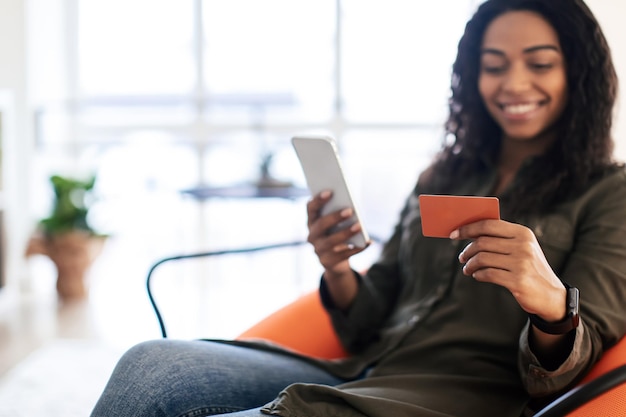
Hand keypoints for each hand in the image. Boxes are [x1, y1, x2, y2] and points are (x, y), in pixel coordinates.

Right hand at [306, 190, 364, 277]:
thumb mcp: (335, 224)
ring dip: (346, 233)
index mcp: (312, 222)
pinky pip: (344, 255)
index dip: (318, 200)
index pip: (311, 208)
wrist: (334, 261)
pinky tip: (368, 242)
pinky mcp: (328, 262)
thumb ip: (338, 214)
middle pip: (321, 225)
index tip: (330, 191)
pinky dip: (357, 248)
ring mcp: (319, 250)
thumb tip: (352, 208)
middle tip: (350, 210)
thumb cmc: (336, 234)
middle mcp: (312, 236)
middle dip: (335, 217)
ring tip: (359, 226)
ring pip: (331, 241)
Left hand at [452, 219, 566, 321]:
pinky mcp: (518, 281)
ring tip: (467, 269)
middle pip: (483, 242)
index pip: (489, 225)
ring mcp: (521, 263)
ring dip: (470, 264)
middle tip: (461, 257)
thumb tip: (470, 233)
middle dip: (467, 250)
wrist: (552, 296)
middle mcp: (523, 246)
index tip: (454, 234)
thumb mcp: (522, 248)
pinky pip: (488, 274)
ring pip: (482, 258)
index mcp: (523, 233)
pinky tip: (477, 276)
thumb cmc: (530, 269)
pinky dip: (478, 274)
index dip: (468, 228)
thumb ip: (501, 239)